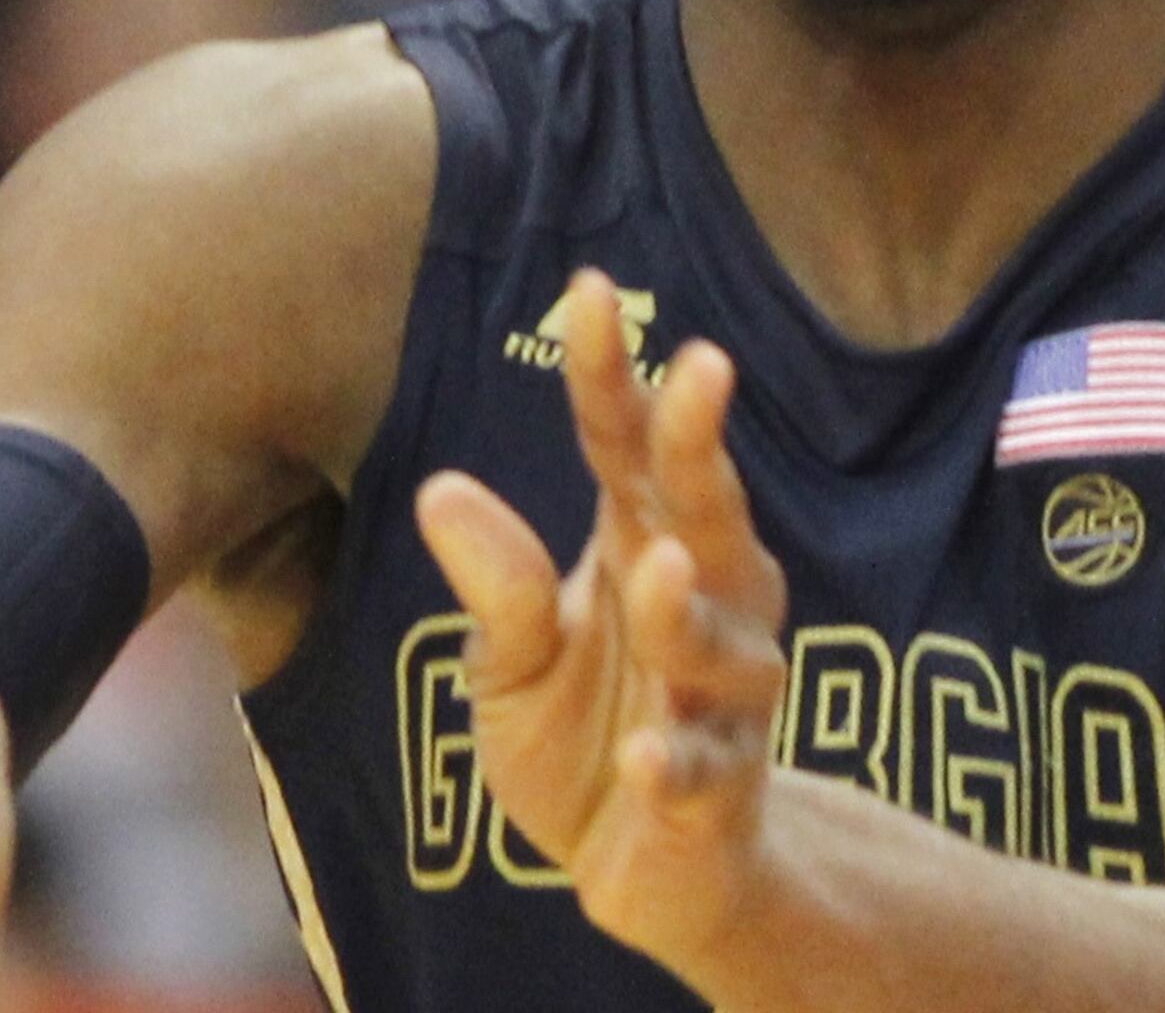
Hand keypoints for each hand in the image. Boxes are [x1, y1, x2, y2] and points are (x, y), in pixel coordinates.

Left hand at [414, 271, 789, 965]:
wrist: (647, 877)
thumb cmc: (583, 739)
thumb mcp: (508, 664)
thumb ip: (495, 587)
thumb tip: (440, 491)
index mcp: (641, 549)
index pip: (628, 447)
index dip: (612, 371)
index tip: (589, 287)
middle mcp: (701, 605)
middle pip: (709, 514)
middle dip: (705, 444)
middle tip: (701, 369)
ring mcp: (722, 700)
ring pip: (724, 643)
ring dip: (687, 610)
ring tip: (652, 565)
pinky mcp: (722, 795)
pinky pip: (709, 773)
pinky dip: (679, 766)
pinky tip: (645, 758)